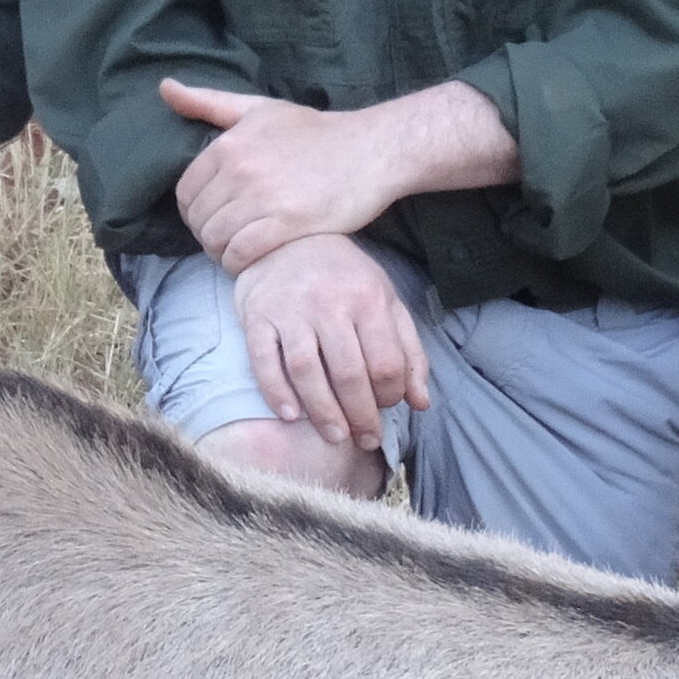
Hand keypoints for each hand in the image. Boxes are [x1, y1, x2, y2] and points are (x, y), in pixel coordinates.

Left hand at [162, 80, 396, 272]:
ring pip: (217, 241)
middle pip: (200, 221)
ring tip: (240, 249)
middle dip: (208, 234)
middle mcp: (242, 170)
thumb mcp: (259, 109)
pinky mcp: (289, 224)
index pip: (186, 193)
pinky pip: (243, 254)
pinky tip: (254, 258)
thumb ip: (209, 103)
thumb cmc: (315, 131)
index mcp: (230, 145)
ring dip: (223, 252)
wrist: (372, 149)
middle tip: (229, 236)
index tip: (214, 217)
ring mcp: (265, 198)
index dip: (195, 211)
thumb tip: (164, 88)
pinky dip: (240, 263)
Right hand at [228, 233, 428, 450]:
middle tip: (365, 439)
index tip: (386, 408)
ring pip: (306, 372)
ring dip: (322, 412)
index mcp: (368, 298)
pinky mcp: (257, 316)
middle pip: (348, 374)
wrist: (288, 238)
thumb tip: (420, 402)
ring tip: (334, 436)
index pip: (385, 363)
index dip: (390, 396)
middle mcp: (329, 302)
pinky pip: (264, 361)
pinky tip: (292, 416)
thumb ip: (408, 351)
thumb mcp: (385, 302)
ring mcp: (290, 309)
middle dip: (360, 416)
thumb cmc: (344, 276)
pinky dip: (277, 392)